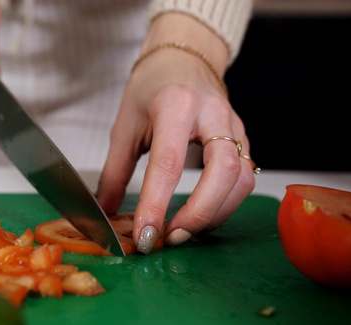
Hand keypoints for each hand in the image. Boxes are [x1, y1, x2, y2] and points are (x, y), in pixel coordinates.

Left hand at [96, 13, 255, 252]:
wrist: (182, 61)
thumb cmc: (150, 90)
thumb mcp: (124, 127)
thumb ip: (114, 172)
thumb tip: (106, 212)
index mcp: (175, 105)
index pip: (169, 162)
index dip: (156, 204)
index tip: (144, 235)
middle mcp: (212, 114)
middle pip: (223, 172)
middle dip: (198, 213)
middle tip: (170, 237)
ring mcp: (234, 126)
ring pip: (241, 180)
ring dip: (214, 214)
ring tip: (182, 231)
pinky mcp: (244, 139)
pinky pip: (244, 179)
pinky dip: (224, 205)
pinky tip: (200, 216)